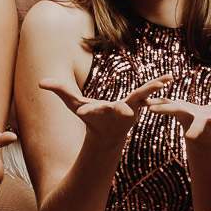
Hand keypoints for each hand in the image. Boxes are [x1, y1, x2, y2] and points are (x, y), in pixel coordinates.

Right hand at [40, 74, 172, 144]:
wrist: (109, 133)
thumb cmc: (91, 117)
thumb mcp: (74, 104)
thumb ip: (59, 91)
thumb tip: (40, 82)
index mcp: (99, 112)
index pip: (91, 111)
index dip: (87, 111)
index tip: (82, 112)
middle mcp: (115, 112)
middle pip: (119, 108)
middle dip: (121, 109)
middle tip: (126, 110)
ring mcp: (130, 108)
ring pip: (140, 98)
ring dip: (150, 91)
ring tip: (161, 82)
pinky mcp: (140, 103)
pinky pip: (150, 93)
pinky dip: (158, 86)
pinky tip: (170, 77)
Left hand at [146, 95, 210, 146]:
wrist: (205, 132)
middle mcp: (200, 122)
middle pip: (197, 126)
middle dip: (195, 130)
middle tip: (191, 138)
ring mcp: (186, 116)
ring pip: (174, 111)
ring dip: (163, 109)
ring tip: (150, 108)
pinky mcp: (176, 109)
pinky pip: (165, 103)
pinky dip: (155, 101)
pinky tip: (142, 99)